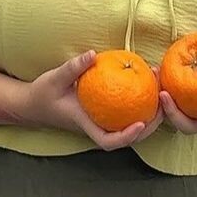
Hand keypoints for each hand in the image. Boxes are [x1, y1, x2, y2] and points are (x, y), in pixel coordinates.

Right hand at [24, 50, 164, 150]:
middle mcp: (95, 126)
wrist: (32, 103)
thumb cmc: (42, 94)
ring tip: (160, 89)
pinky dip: (137, 101)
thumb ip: (73, 68)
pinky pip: (123, 112)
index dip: (126, 137)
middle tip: (163, 103)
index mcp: (85, 124)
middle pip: (126, 138)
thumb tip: (92, 54)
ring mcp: (100, 120)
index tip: (141, 123)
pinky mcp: (101, 112)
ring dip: (147, 113)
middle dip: (149, 126)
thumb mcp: (54, 78)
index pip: (107, 141)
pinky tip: (145, 82)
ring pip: (128, 125)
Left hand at [156, 29, 196, 134]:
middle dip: (175, 116)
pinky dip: (159, 90)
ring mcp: (189, 117)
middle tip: (166, 97)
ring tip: (157, 87)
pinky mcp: (176, 109)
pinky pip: (165, 105)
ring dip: (163, 106)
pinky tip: (154, 70)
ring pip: (173, 119)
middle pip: (190, 127)